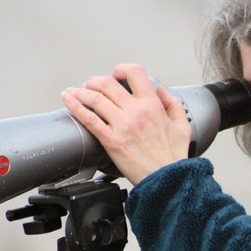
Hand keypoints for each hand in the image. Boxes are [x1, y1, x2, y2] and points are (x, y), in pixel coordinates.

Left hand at [61, 64, 191, 184]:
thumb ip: (172, 103)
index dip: (121, 70)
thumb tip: (160, 89)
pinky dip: (75, 106)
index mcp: (153, 104)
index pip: (134, 72)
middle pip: (107, 84)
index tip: (115, 76)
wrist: (167, 180)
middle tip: (90, 86)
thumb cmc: (173, 157)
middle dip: (95, 81)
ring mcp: (122, 125)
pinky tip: (68, 100)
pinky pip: (89, 118)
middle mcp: (136, 111)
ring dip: (81, 91)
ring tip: (74, 92)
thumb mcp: (182, 125)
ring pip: (95, 98)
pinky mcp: (111, 140)